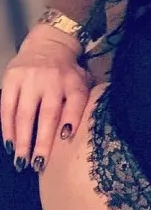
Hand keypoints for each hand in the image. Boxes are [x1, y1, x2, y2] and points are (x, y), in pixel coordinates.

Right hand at [1, 33, 90, 173]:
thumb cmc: (68, 73)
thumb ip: (83, 102)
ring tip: (22, 161)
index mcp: (74, 81)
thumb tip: (81, 131)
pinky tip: (9, 145)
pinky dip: (7, 128)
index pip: (76, 101)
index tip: (66, 138)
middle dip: (42, 141)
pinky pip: (6, 107)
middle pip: (47, 114)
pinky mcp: (11, 80)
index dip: (72, 118)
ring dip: (22, 140)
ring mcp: (29, 80)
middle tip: (39, 164)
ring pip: (24, 114)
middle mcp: (52, 80)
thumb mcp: (82, 82)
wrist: (48, 45)